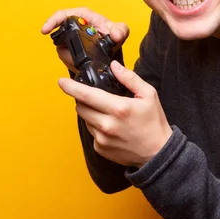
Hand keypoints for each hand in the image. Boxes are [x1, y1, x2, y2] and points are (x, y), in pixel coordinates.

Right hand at [41, 7, 128, 70]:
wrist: (112, 50)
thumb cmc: (112, 35)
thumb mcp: (120, 32)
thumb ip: (120, 31)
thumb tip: (115, 35)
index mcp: (84, 16)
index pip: (63, 15)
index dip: (52, 21)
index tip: (45, 30)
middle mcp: (75, 26)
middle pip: (60, 35)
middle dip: (65, 48)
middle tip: (74, 57)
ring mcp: (70, 38)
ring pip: (62, 49)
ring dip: (70, 57)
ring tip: (83, 60)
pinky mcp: (69, 49)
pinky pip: (65, 57)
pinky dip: (72, 62)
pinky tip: (81, 63)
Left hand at [58, 60, 172, 167]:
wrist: (157, 153)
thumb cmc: (154, 122)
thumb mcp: (148, 94)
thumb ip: (129, 78)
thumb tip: (113, 66)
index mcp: (119, 108)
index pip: (87, 95)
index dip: (71, 87)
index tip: (62, 81)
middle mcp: (107, 125)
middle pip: (81, 107)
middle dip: (83, 99)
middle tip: (97, 97)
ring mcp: (102, 139)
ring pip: (85, 119)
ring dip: (91, 112)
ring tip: (109, 113)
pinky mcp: (100, 149)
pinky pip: (91, 132)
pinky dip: (97, 126)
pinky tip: (112, 126)